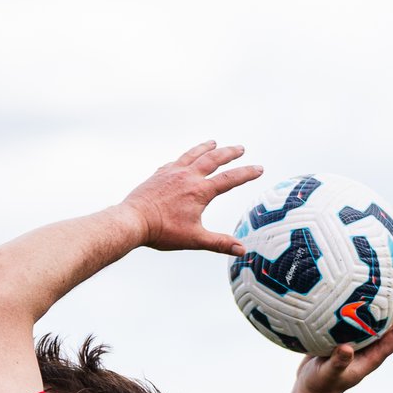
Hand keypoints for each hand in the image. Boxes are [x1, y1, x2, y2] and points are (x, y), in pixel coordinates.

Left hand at [121, 141, 262, 255]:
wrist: (132, 220)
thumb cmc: (162, 231)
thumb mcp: (195, 239)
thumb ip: (219, 243)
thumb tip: (242, 250)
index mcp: (200, 191)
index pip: (229, 179)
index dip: (246, 173)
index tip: (259, 168)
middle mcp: (187, 176)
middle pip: (213, 159)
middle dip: (229, 153)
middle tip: (240, 148)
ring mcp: (171, 173)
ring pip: (193, 154)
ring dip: (206, 148)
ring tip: (214, 142)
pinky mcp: (158, 174)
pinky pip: (175, 161)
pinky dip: (184, 157)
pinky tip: (184, 159)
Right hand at [297, 294, 392, 392]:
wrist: (309, 390)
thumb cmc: (322, 385)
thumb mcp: (329, 374)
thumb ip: (339, 362)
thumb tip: (347, 348)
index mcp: (372, 357)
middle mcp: (369, 347)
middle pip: (390, 323)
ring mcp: (357, 341)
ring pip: (374, 317)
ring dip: (380, 300)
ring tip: (382, 278)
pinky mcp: (344, 336)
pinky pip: (355, 316)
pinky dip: (356, 303)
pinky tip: (351, 286)